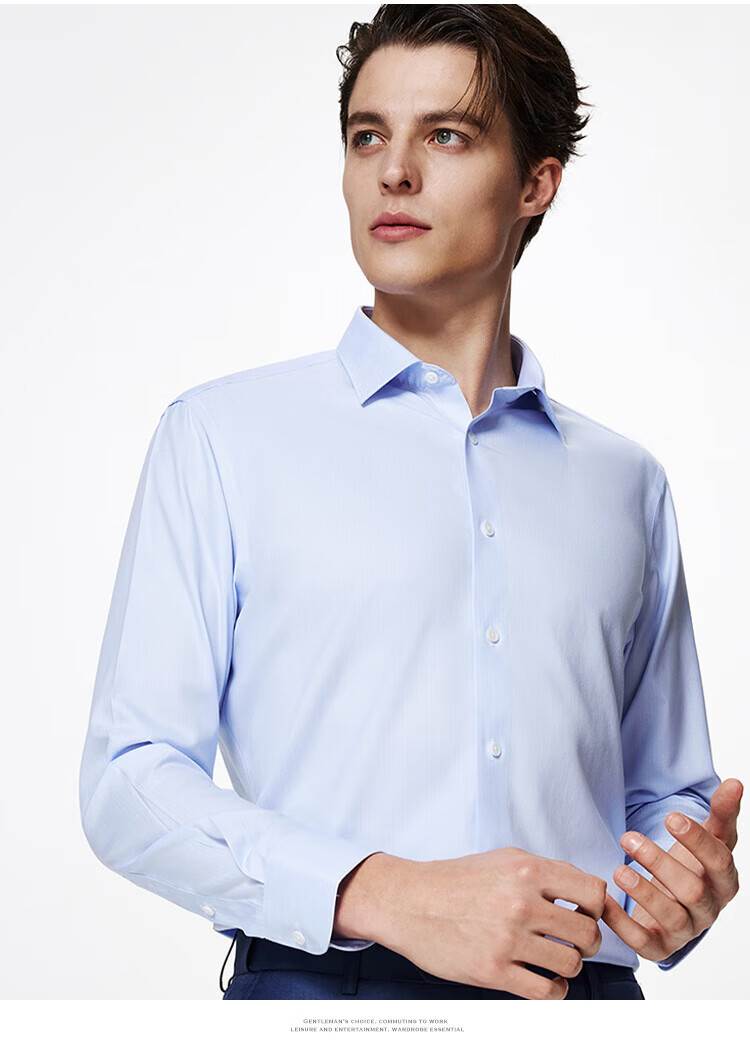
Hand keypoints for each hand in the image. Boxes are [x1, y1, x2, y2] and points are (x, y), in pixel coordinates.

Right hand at [337, 846, 606, 999]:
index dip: (597, 907)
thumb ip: (544, 872)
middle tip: (574, 942)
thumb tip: (583, 891)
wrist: (409, 901)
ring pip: (571, 964)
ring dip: (570, 966)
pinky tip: (543, 980)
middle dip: (587, 942)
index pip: (593, 893)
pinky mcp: (493, 971)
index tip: (586, 914)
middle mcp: (521, 902)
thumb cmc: (456, 879)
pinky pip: (545, 991)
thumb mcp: (503, 858)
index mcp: (527, 870)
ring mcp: (507, 938)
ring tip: (556, 961)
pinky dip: (554, 991)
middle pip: (588, 933)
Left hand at [601, 778, 741, 961]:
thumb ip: (721, 813)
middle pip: (692, 890)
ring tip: (618, 871)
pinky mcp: (660, 947)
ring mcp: (685, 931)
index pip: (720, 862)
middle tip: (628, 838)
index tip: (671, 817)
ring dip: (644, 893)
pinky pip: (643, 942)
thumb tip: (736, 782)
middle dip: (660, 863)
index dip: (697, 840)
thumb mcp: (708, 838)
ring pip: (671, 917)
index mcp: (724, 882)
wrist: (672, 901)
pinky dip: (622, 924)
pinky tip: (604, 901)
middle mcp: (709, 909)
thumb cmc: (692, 865)